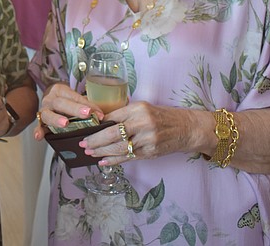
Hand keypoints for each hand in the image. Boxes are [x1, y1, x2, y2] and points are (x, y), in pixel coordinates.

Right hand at [32, 82, 95, 140]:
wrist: (53, 102)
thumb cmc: (67, 102)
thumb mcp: (77, 100)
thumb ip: (87, 106)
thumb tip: (101, 116)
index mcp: (60, 90)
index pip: (74, 96)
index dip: (87, 104)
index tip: (98, 113)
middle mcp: (50, 99)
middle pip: (61, 103)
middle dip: (75, 109)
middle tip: (86, 114)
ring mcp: (44, 110)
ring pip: (48, 114)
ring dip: (57, 119)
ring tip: (65, 123)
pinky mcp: (40, 122)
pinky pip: (38, 126)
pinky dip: (38, 131)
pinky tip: (40, 136)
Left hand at [79, 101, 197, 165]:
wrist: (186, 128)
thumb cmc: (163, 117)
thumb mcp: (144, 109)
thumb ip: (125, 114)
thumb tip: (101, 122)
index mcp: (139, 109)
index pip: (113, 116)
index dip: (97, 124)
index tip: (85, 129)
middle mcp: (143, 123)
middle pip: (112, 133)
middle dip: (95, 140)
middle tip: (83, 144)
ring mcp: (147, 140)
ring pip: (119, 148)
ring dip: (102, 152)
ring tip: (90, 152)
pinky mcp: (151, 153)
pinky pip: (129, 157)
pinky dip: (114, 160)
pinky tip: (103, 161)